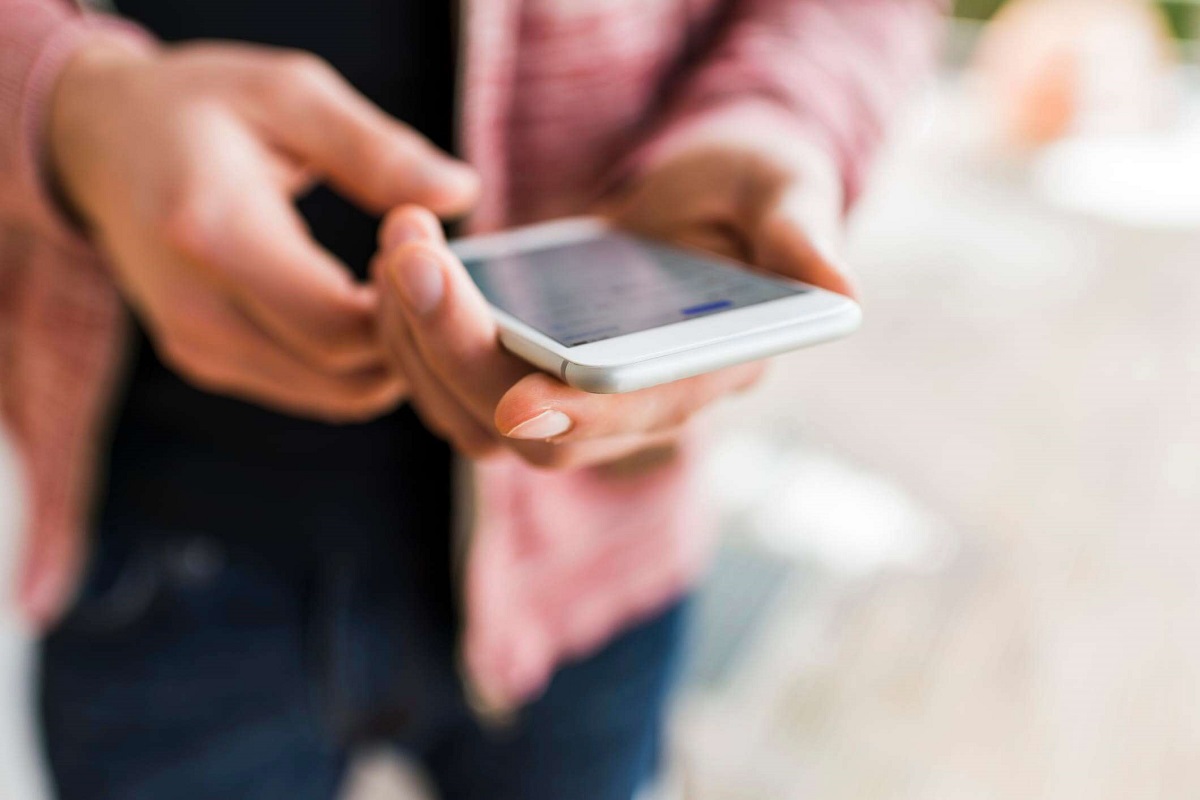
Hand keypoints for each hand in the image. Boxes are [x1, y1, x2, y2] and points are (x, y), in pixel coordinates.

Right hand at [49, 40, 480, 421]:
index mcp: (212, 233)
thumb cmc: (202, 107)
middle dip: (409, 341)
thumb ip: (377, 150)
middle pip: (343, 376)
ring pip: (333, 396)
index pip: (338, 327)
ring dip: (386, 358)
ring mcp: (195, 345)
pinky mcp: (204, 360)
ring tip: (396, 287)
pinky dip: (352, 363)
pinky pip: (308, 389)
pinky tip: (361, 303)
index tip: (428, 255)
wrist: (100, 140)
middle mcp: (195, 309)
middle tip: (430, 278)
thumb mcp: (290, 94)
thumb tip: (460, 194)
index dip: (407, 308)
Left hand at [373, 135, 850, 470]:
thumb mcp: (786, 191)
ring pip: (472, 415)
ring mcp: (570, 391)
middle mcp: (631, 403)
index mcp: (703, 373)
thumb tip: (841, 289)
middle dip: (458, 351)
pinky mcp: (522, 364)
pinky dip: (410, 333)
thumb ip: (801, 236)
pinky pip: (448, 381)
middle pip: (530, 430)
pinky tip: (398, 262)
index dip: (579, 416)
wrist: (703, 198)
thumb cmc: (753, 188)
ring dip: (416, 343)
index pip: (636, 418)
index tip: (518, 397)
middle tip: (411, 255)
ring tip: (397, 244)